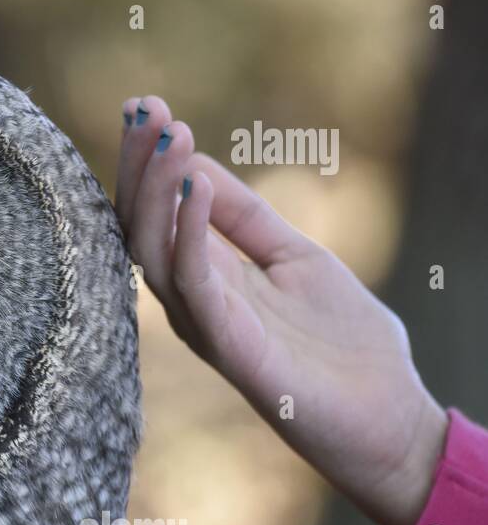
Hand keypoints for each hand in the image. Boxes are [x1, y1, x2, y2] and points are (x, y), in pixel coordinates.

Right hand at [115, 95, 446, 524]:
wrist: (386, 418)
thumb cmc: (341, 344)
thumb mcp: (295, 257)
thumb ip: (245, 217)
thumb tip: (194, 161)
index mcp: (202, 280)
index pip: (156, 214)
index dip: (146, 161)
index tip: (145, 105)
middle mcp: (190, 302)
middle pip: (139, 227)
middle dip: (138, 165)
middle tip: (142, 108)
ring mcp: (204, 325)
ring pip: (153, 251)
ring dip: (157, 188)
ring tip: (170, 134)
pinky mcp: (230, 346)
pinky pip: (194, 282)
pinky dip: (189, 232)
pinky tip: (196, 183)